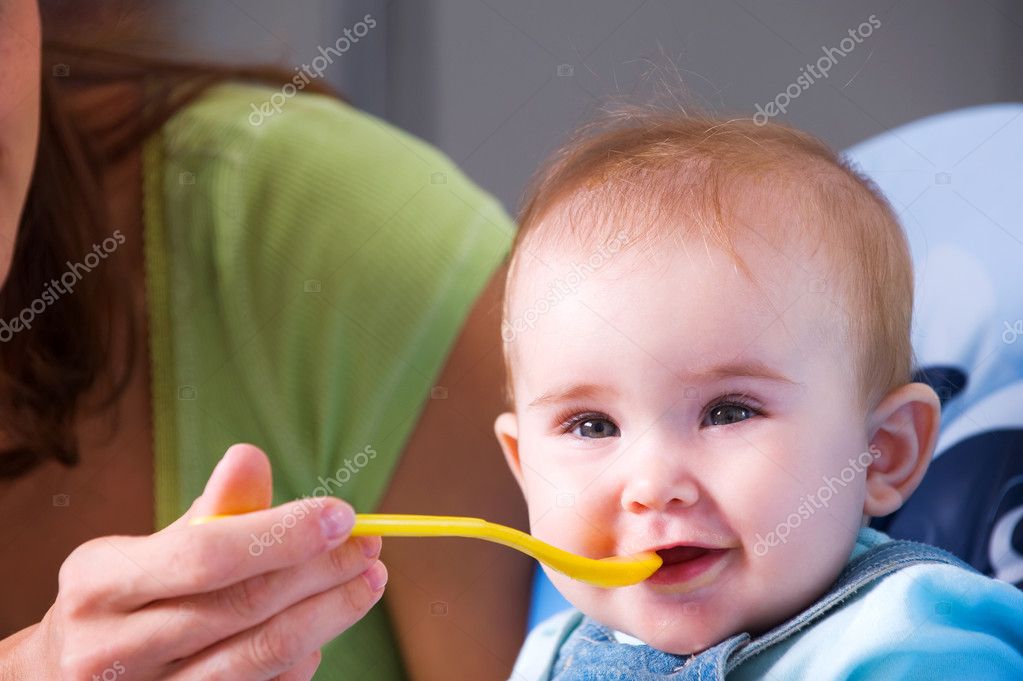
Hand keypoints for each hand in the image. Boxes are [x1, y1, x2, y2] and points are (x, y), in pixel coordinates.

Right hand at [2, 444, 386, 679]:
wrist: (69, 676)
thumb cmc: (127, 597)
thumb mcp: (151, 547)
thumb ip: (212, 510)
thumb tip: (250, 457)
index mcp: (100, 582)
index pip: (208, 553)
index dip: (284, 533)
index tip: (343, 515)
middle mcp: (111, 647)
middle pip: (243, 606)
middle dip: (321, 571)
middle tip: (370, 546)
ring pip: (259, 655)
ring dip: (329, 615)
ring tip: (368, 582)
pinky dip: (301, 658)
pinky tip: (323, 628)